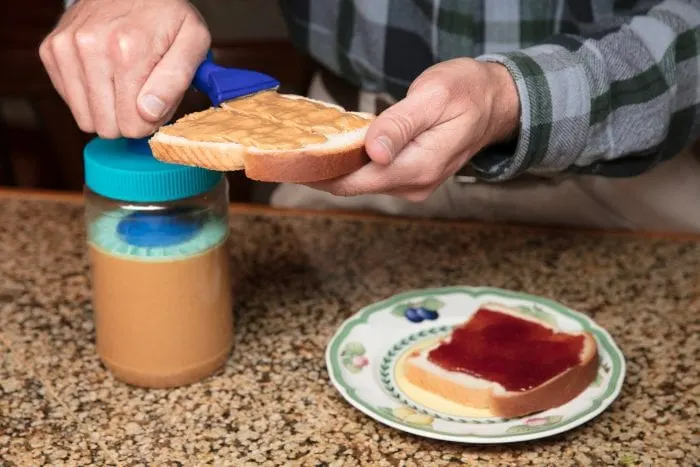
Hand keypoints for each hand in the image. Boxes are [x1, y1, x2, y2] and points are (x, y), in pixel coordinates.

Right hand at [39, 0, 209, 138]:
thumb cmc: (166, 16)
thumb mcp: (193, 41)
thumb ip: (176, 79)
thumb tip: (149, 114)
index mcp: (128, 50)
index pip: (132, 124)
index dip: (149, 121)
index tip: (157, 104)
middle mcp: (91, 47)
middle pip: (108, 126)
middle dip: (128, 118)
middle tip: (142, 93)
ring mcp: (66, 48)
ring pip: (86, 119)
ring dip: (108, 110)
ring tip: (124, 83)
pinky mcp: (51, 51)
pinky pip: (71, 102)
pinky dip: (90, 96)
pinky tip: (106, 76)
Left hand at [310, 58, 519, 200]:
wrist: (497, 102)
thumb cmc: (468, 92)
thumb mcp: (433, 98)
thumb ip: (400, 126)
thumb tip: (373, 153)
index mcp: (417, 168)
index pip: (353, 182)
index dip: (319, 174)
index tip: (290, 163)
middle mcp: (414, 185)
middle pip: (354, 186)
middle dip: (323, 170)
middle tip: (291, 150)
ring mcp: (415, 184)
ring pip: (363, 182)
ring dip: (338, 166)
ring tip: (310, 146)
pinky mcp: (413, 177)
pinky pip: (375, 175)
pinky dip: (355, 163)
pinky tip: (341, 147)